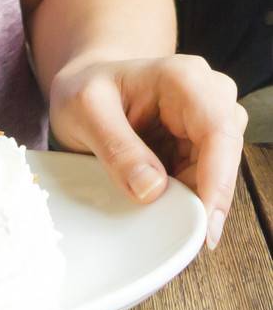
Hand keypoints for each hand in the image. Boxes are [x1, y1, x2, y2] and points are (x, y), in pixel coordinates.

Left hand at [48, 54, 247, 250]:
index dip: (218, 181)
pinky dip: (184, 197)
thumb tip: (152, 189)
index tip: (205, 224)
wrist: (84, 85)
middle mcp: (208, 96)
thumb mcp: (85, 110)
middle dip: (203, 198)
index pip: (218, 131)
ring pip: (217, 175)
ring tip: (156, 212)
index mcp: (183, 78)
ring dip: (191, 199)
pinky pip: (204, 181)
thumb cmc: (85, 88)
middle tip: (176, 230)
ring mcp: (208, 122)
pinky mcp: (202, 145)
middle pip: (224, 158)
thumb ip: (116, 147)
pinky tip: (160, 203)